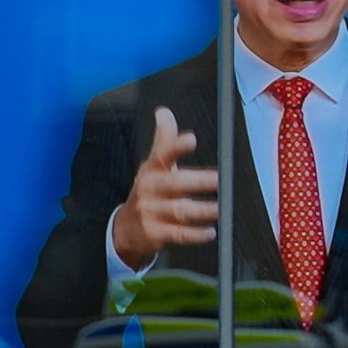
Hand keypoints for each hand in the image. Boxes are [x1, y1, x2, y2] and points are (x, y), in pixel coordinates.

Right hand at [112, 104, 222, 260]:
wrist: (126, 228)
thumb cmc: (149, 192)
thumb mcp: (153, 166)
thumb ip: (164, 141)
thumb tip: (164, 112)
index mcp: (152, 170)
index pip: (163, 155)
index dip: (176, 147)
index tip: (191, 139)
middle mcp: (150, 189)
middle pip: (175, 184)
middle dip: (198, 181)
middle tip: (220, 179)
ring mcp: (152, 212)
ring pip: (180, 210)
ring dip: (202, 210)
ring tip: (222, 208)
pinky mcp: (156, 234)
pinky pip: (178, 234)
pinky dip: (195, 235)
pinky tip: (210, 232)